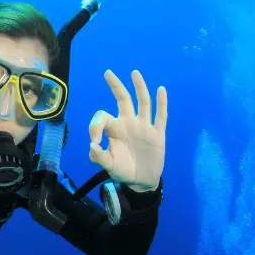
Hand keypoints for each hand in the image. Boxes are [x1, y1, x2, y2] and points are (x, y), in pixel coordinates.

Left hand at [88, 69, 167, 191]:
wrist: (141, 181)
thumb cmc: (122, 170)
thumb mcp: (107, 166)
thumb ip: (98, 157)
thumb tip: (92, 146)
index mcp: (114, 129)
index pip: (103, 117)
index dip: (95, 126)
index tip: (94, 142)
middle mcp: (128, 123)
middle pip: (123, 100)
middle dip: (115, 86)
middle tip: (107, 72)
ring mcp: (144, 127)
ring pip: (143, 102)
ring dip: (139, 87)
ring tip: (134, 73)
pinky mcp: (157, 134)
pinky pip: (161, 116)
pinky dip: (162, 103)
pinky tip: (161, 90)